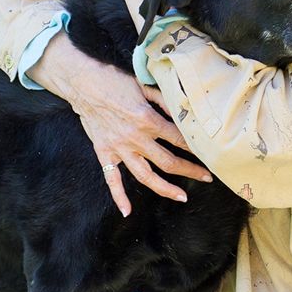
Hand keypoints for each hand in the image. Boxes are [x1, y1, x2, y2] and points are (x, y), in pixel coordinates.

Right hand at [26, 33, 211, 216]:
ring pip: (146, 176)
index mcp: (147, 120)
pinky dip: (118, 196)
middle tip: (206, 176)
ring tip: (182, 197)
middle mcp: (135, 138)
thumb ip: (165, 101)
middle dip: (190, 170)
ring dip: (165, 189)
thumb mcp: (144, 85)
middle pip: (168, 162)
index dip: (196, 147)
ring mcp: (119, 148)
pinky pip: (112, 179)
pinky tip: (127, 211)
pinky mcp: (104, 153)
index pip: (178, 139)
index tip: (209, 153)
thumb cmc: (114, 80)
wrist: (82, 82)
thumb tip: (184, 113)